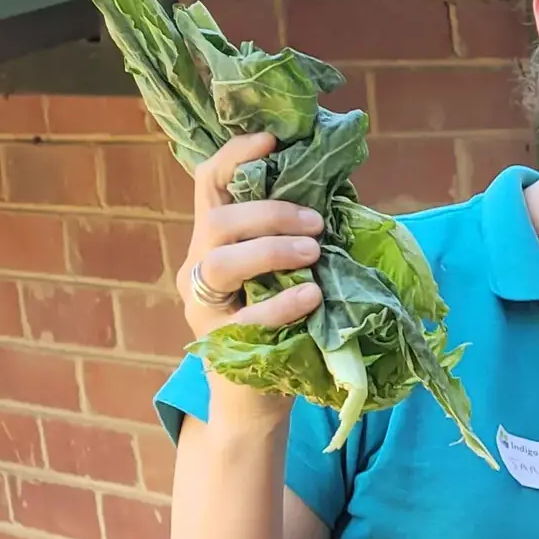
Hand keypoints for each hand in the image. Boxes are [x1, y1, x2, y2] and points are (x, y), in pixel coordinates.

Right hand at [181, 132, 326, 419]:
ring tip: (314, 252)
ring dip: (270, 249)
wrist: (256, 399)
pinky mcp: (221, 344)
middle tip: (316, 223)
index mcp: (213, 242)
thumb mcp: (284, 276)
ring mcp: (204, 306)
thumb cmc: (279, 327)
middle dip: (269, 212)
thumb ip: (296, 239)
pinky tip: (312, 296)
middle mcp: (199, 267)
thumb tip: (339, 194)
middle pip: (216, 220)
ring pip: (219, 262)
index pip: (210, 184)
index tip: (272, 139)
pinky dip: (282, 303)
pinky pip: (247, 317)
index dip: (236, 155)